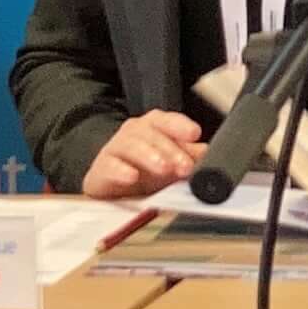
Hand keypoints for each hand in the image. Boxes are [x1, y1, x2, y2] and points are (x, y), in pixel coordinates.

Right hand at [81, 112, 204, 199]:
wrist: (111, 188)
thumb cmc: (144, 172)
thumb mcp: (171, 166)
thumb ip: (188, 157)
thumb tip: (206, 152)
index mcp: (153, 128)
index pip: (167, 120)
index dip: (181, 125)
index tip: (194, 134)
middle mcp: (134, 133)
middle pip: (151, 133)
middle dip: (171, 149)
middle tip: (185, 165)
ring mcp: (115, 149)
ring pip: (131, 145)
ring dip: (150, 156)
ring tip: (163, 168)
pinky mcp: (101, 169)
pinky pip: (109, 165)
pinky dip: (120, 170)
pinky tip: (131, 176)